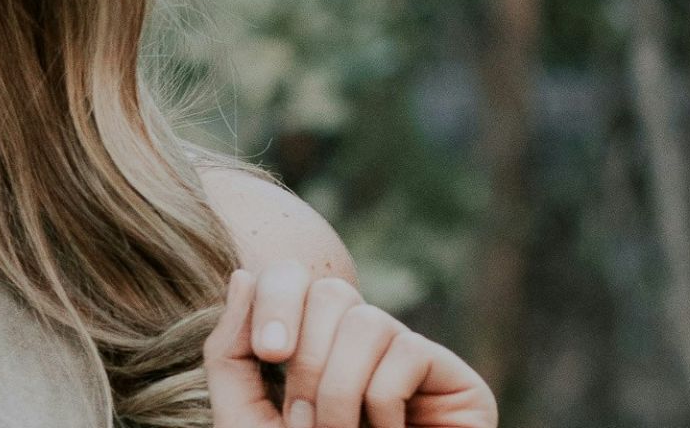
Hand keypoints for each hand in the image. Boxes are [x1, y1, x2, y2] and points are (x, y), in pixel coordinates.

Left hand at [202, 262, 497, 427]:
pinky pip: (407, 352)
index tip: (268, 354)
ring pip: (367, 321)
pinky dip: (382, 403)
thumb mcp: (247, 416)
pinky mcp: (457, 380)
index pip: (296, 278)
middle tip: (302, 420)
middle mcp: (364, 344)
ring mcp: (411, 358)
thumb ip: (233, 353)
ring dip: (340, 389)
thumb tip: (244, 275)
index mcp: (317, 345)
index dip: (277, 299)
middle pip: (331, 292)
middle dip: (307, 360)